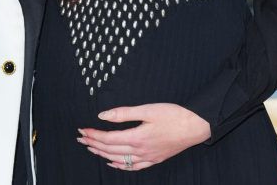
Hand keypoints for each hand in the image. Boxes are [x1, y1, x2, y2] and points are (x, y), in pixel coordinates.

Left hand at [77, 103, 210, 170]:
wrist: (196, 126)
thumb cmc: (173, 115)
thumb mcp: (147, 109)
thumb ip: (124, 113)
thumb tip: (103, 116)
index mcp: (137, 137)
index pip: (108, 138)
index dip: (93, 135)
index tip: (82, 130)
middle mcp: (140, 151)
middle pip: (111, 150)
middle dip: (94, 144)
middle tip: (81, 138)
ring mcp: (148, 157)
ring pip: (120, 159)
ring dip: (103, 154)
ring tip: (91, 149)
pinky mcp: (155, 159)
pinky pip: (134, 167)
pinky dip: (121, 165)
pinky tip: (113, 163)